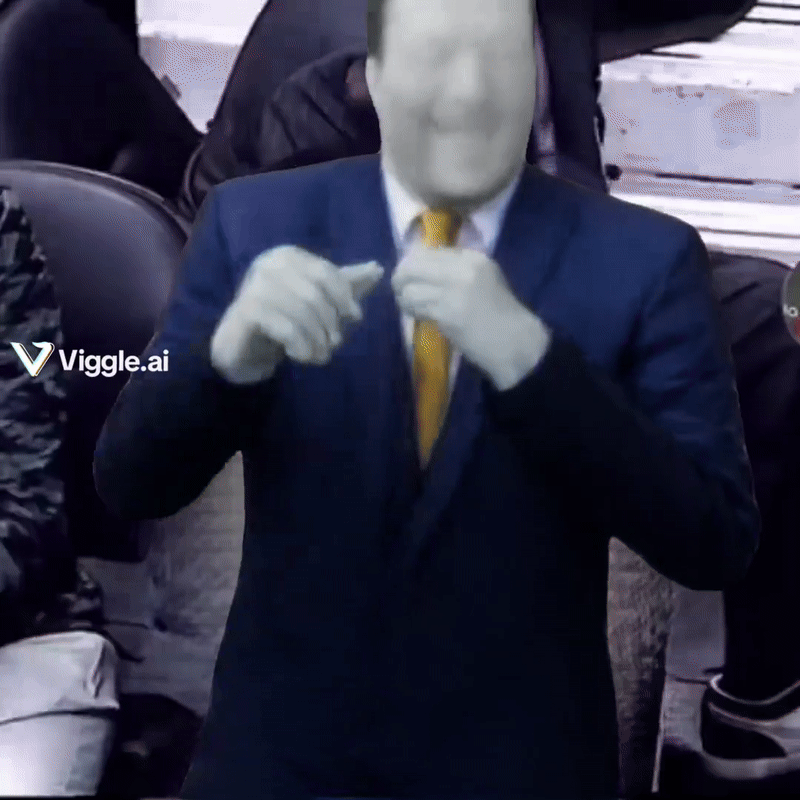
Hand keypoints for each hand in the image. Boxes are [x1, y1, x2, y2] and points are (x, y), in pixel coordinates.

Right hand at [211, 246, 383, 383]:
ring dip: (318, 340)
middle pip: (315, 294)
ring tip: (321, 355)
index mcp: (287, 256)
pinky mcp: (246, 312)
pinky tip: (303, 357)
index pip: (326, 273)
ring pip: (302, 313)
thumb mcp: (318, 299)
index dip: (345, 296)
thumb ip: (345, 284)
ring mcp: (253, 287)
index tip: (355, 317)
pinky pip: (286, 329)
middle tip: (335, 343)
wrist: (244, 344)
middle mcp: (268, 265)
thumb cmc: (284, 317)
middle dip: (331, 322)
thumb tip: (379, 269)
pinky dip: (302, 346)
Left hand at [391, 245, 549, 388]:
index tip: (411, 277)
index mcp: (472, 257)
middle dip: (401, 279)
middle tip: (401, 291)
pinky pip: (415, 305)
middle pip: (413, 265)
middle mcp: (463, 268)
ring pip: (409, 287)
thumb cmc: (499, 316)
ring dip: (404, 298)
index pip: (428, 251)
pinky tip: (418, 317)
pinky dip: (411, 311)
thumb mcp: (483, 280)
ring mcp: (454, 290)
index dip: (412, 264)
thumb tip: (419, 268)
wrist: (516, 342)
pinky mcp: (447, 312)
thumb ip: (455, 270)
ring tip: (410, 307)